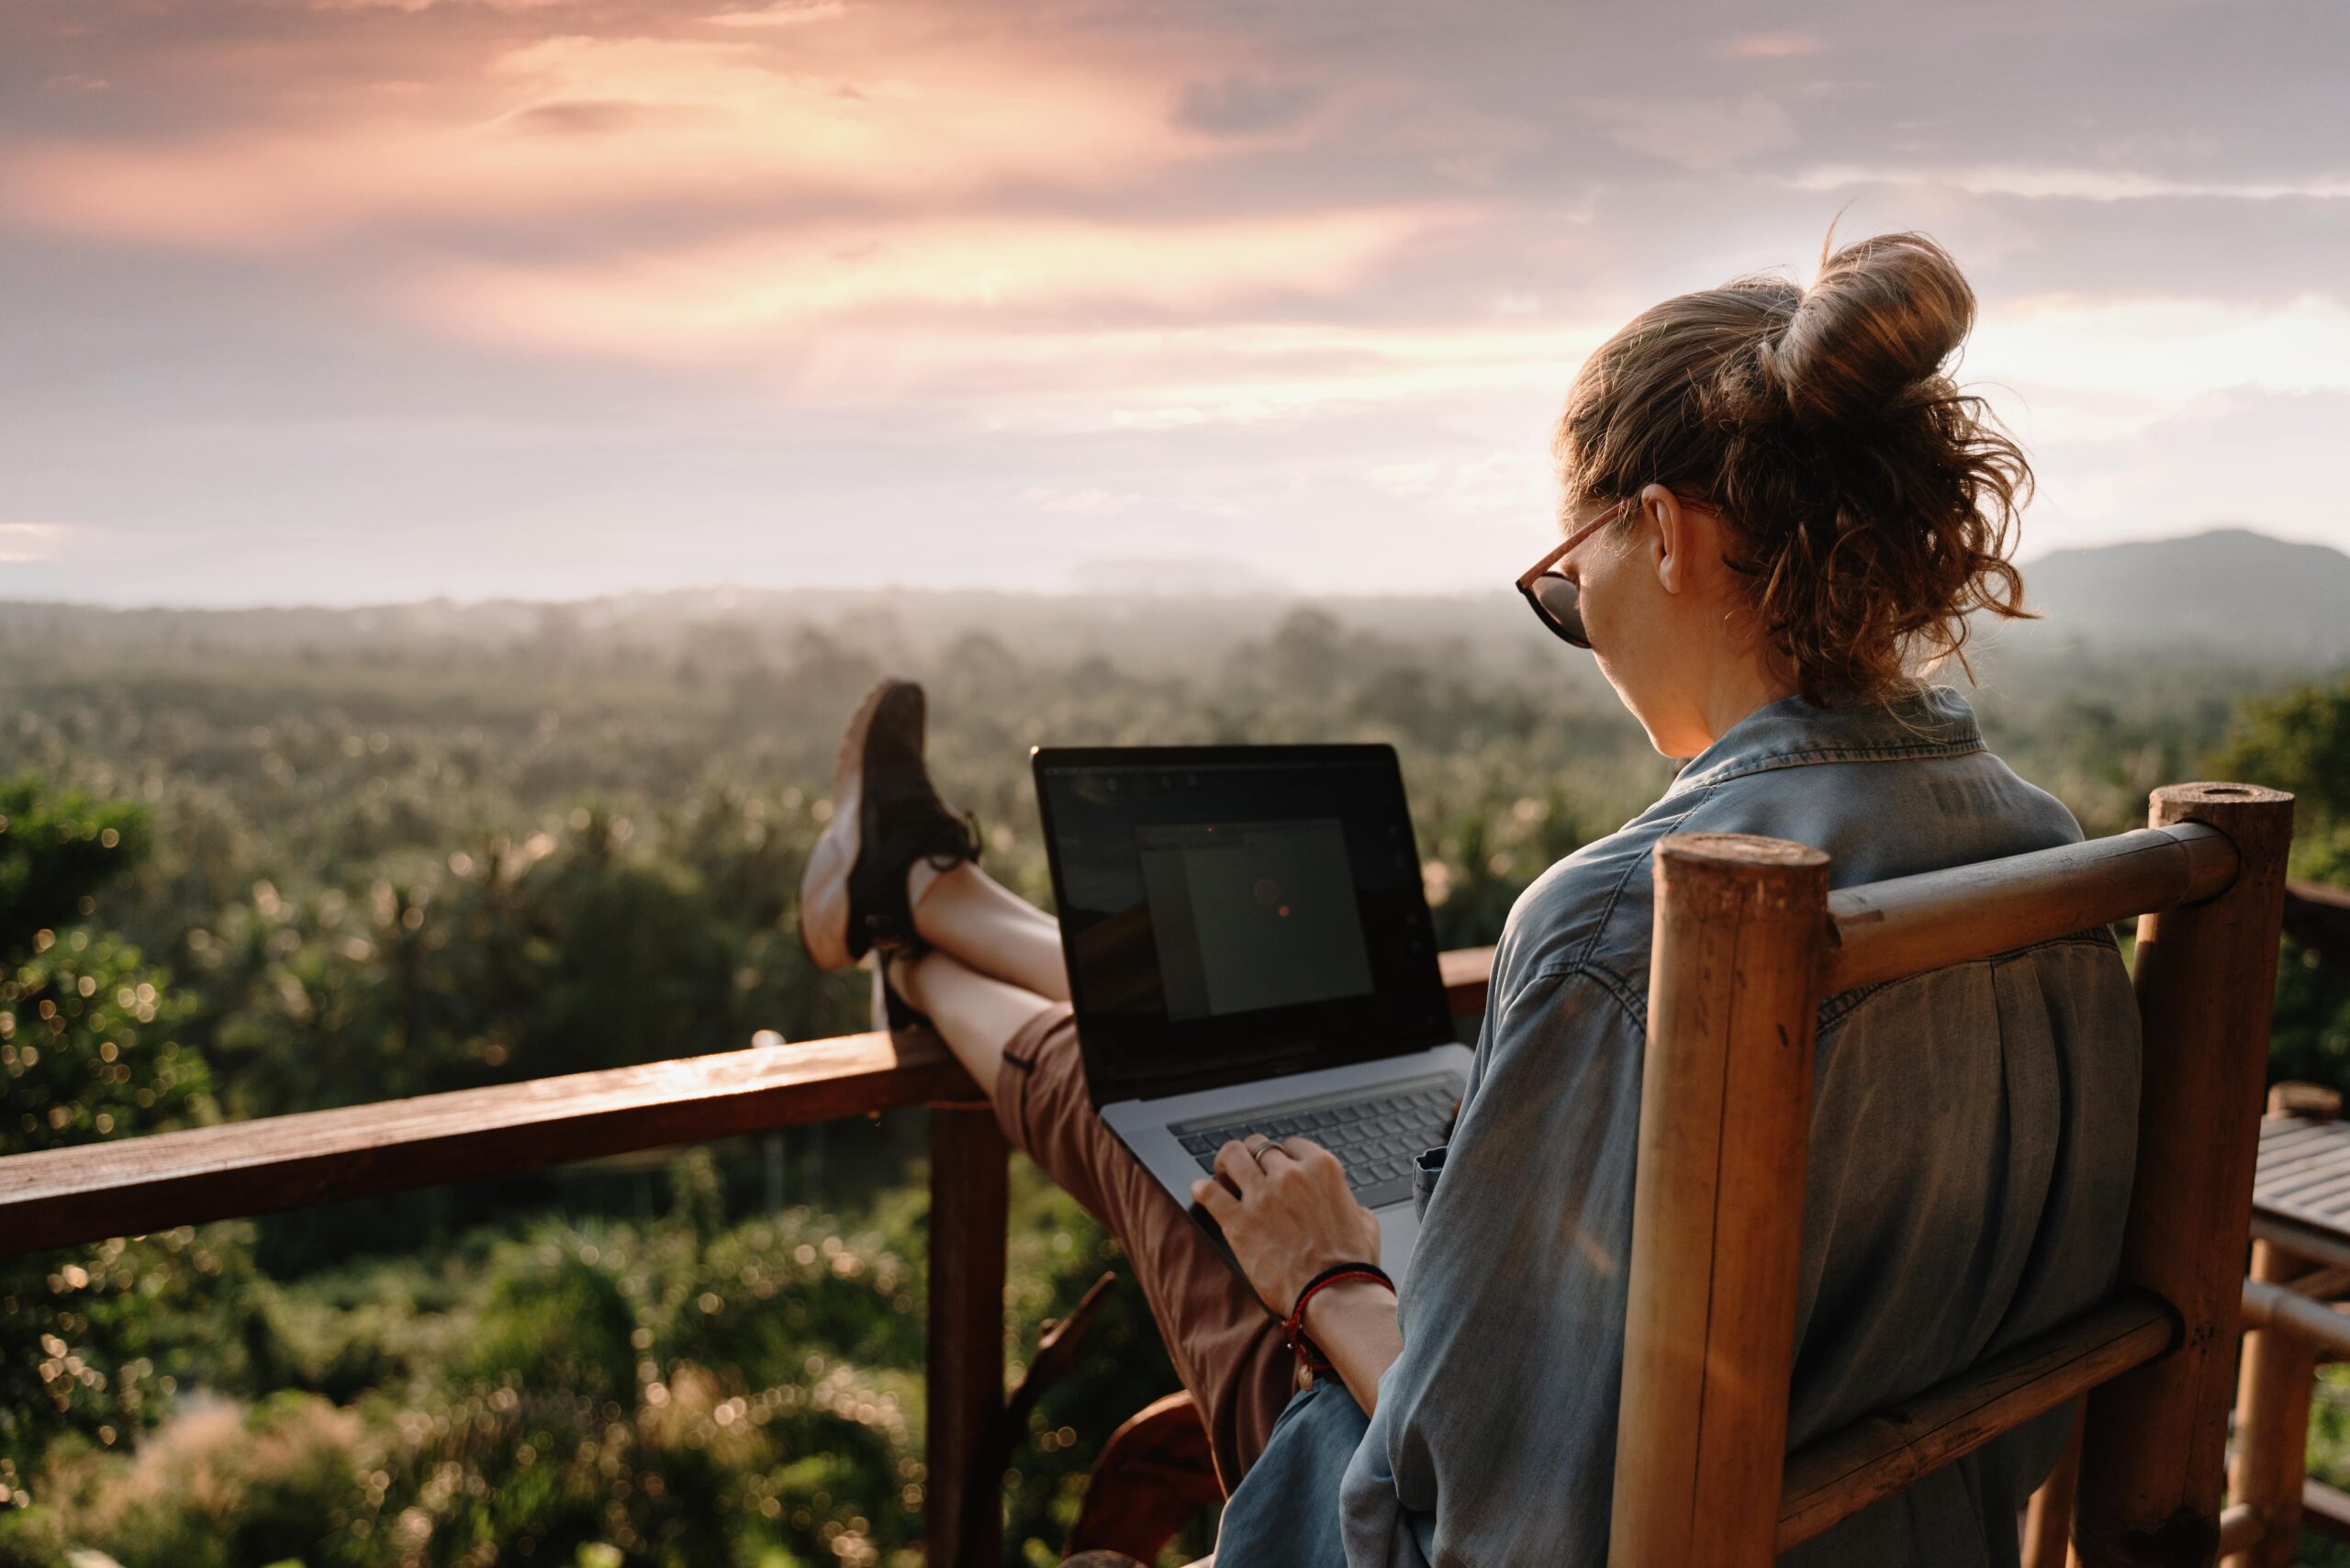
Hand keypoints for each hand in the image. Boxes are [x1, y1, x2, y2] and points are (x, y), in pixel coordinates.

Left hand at [1190, 1134, 1381, 1317]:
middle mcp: (1290, 1174)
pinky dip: (1202, 1189)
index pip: (1292, 1145)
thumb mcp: (1364, 1221)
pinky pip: (1209, 1192)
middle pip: (1259, 1146)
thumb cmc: (1351, 1264)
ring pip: (1232, 1156)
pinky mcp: (1239, 1221)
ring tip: (1223, 1173)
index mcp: (1322, 1169)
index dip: (1282, 1156)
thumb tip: (1344, 1203)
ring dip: (1225, 1163)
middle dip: (1252, 1156)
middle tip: (1247, 1169)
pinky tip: (1201, 1191)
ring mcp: (1262, 1195)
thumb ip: (1348, 1201)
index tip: (1276, 1167)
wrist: (1334, 1294)